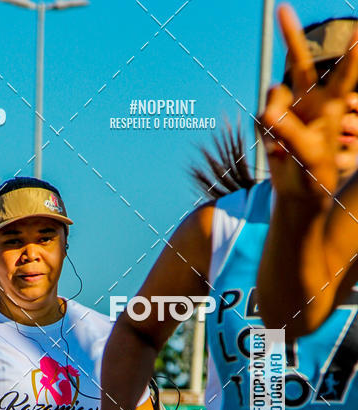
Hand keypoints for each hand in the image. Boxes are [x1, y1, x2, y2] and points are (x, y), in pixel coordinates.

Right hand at [259, 5, 357, 201]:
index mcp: (330, 106)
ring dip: (274, 117)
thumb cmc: (315, 174)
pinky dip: (266, 137)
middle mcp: (311, 100)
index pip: (343, 75)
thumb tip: (268, 113)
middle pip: (300, 63)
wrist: (300, 190)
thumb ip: (290, 133)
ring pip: (273, 96)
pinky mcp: (272, 121)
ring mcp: (290, 109)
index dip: (351, 53)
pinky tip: (278, 151)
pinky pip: (261, 118)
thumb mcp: (308, 155)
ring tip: (282, 144)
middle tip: (281, 8)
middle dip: (291, 36)